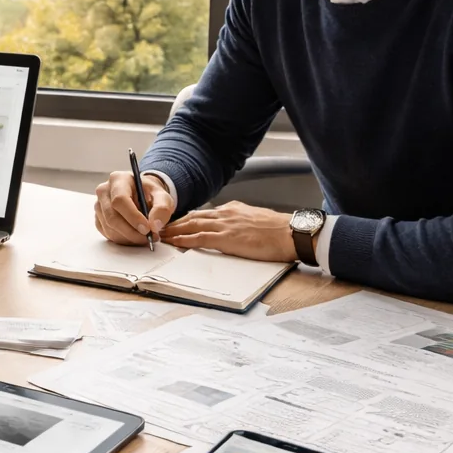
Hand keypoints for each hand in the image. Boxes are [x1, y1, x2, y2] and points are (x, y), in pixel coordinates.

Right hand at [95, 170, 174, 244]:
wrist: (142, 196)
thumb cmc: (150, 194)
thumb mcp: (163, 197)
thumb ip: (162, 208)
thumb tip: (155, 225)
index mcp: (118, 180)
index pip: (120, 200)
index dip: (133, 217)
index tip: (147, 229)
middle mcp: (104, 191)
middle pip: (112, 217)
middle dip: (131, 232)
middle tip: (148, 238)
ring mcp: (98, 206)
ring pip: (109, 228)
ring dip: (129, 238)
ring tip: (145, 238)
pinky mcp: (98, 218)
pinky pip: (108, 234)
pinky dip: (123, 239)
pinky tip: (135, 236)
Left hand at [161, 201, 297, 261]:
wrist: (291, 233)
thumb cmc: (279, 230)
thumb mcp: (256, 218)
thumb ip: (241, 220)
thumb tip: (234, 227)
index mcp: (233, 209)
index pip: (204, 213)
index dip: (188, 219)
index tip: (177, 223)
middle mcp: (226, 214)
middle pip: (193, 217)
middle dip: (175, 223)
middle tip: (161, 228)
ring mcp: (225, 225)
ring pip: (192, 225)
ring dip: (174, 231)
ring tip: (161, 236)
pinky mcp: (226, 238)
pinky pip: (199, 238)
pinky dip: (184, 240)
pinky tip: (174, 243)